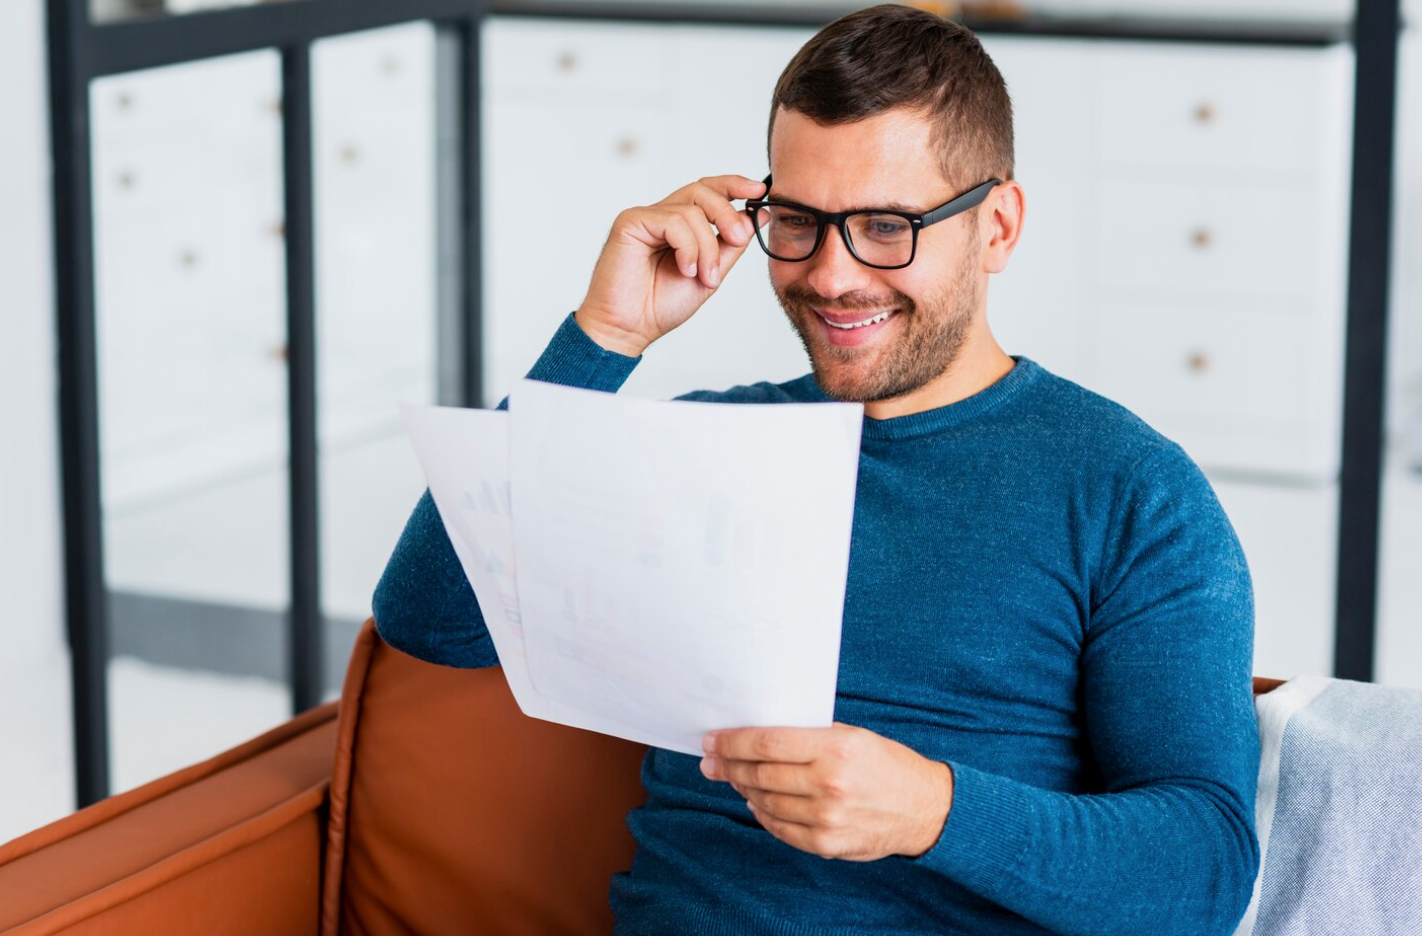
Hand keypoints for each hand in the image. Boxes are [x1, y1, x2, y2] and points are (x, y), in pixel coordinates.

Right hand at [574, 174, 767, 356]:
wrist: (629, 328)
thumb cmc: (660, 305)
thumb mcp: (710, 274)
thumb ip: (731, 245)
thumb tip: (755, 216)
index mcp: (680, 226)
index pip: (708, 192)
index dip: (734, 185)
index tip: (759, 190)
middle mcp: (662, 216)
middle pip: (702, 191)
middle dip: (727, 213)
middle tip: (738, 239)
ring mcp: (646, 217)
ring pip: (691, 211)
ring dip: (707, 246)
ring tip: (704, 275)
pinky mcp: (631, 222)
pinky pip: (673, 222)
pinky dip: (687, 247)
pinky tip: (684, 269)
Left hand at [700, 722, 954, 861]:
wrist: (924, 807)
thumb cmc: (886, 764)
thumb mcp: (852, 736)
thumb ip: (808, 736)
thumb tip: (757, 737)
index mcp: (836, 748)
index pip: (767, 743)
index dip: (732, 742)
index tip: (712, 740)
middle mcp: (829, 783)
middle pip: (760, 774)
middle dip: (728, 766)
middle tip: (711, 762)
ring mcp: (827, 817)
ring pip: (765, 801)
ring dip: (743, 789)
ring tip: (733, 778)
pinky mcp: (827, 843)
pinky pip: (780, 828)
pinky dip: (762, 814)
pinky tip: (756, 802)